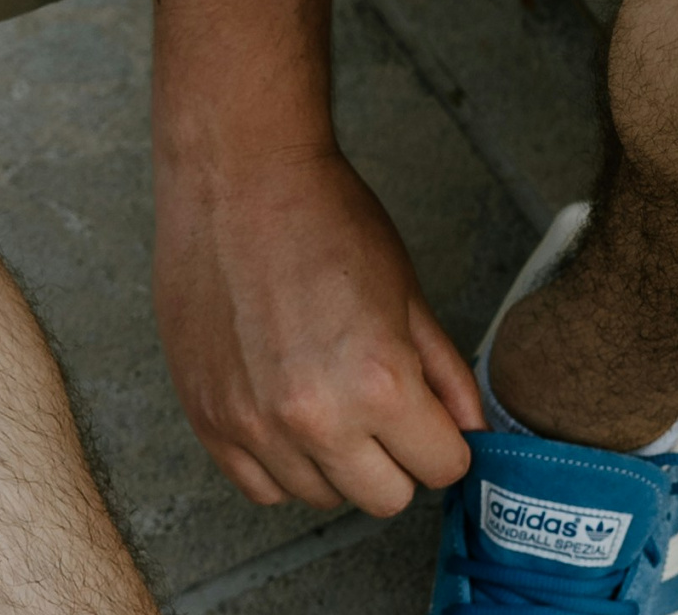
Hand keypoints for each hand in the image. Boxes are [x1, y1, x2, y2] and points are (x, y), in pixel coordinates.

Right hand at [153, 151, 483, 516]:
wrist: (237, 179)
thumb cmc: (327, 221)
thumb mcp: (409, 295)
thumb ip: (445, 375)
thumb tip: (470, 431)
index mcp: (379, 384)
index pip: (443, 467)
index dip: (445, 441)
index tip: (432, 417)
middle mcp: (315, 419)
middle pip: (386, 498)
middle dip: (399, 460)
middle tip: (385, 411)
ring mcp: (254, 426)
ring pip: (323, 498)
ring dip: (339, 463)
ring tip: (330, 399)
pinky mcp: (208, 420)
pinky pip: (262, 489)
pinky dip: (284, 466)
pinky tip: (289, 417)